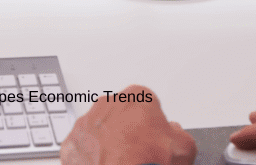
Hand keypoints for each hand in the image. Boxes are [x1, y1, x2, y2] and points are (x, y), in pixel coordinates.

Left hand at [60, 85, 194, 164]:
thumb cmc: (148, 162)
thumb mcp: (184, 147)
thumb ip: (180, 133)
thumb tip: (176, 133)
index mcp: (137, 98)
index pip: (149, 106)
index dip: (153, 126)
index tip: (155, 142)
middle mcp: (109, 104)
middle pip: (122, 115)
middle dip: (129, 131)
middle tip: (138, 155)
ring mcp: (87, 122)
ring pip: (100, 130)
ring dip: (108, 143)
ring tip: (120, 163)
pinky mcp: (71, 142)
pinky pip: (82, 147)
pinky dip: (89, 157)